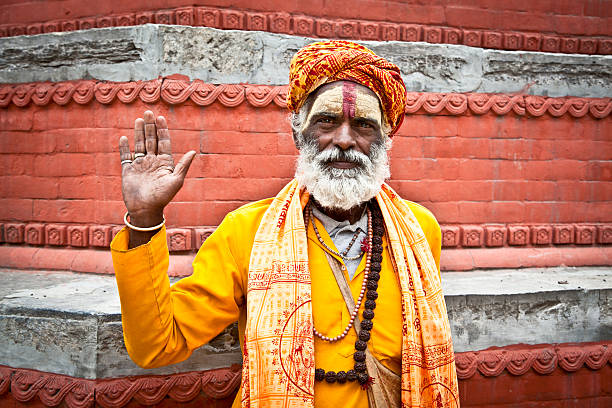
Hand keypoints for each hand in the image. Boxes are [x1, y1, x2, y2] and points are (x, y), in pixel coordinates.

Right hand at [119, 111, 195, 226]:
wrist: (145, 209)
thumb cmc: (163, 197)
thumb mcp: (176, 180)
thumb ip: (183, 165)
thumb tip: (194, 151)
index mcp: (164, 162)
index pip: (163, 142)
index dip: (162, 130)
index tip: (160, 118)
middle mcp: (152, 161)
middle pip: (151, 140)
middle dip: (150, 126)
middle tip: (148, 112)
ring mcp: (140, 165)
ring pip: (139, 145)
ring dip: (138, 132)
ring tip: (139, 119)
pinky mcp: (128, 170)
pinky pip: (126, 156)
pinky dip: (124, 147)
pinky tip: (124, 138)